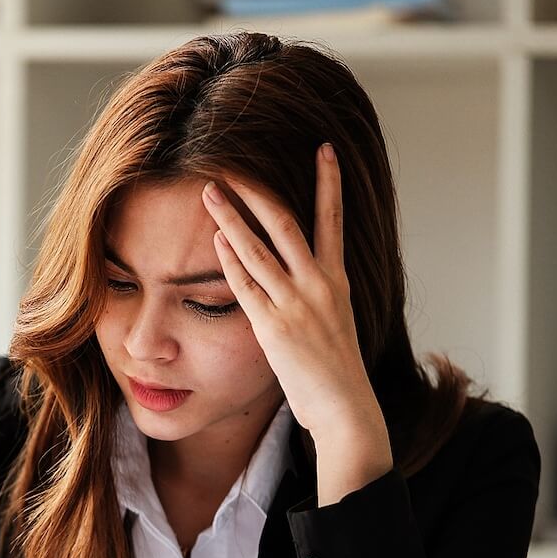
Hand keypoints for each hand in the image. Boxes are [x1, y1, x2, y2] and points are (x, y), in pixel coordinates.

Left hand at [201, 143, 392, 502]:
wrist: (346, 408)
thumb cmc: (336, 374)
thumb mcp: (333, 324)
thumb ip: (315, 298)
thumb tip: (297, 285)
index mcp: (336, 281)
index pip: (333, 220)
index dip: (329, 183)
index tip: (325, 149)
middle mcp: (319, 285)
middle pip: (287, 223)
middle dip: (259, 191)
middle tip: (235, 163)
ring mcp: (296, 304)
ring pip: (259, 248)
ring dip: (231, 217)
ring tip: (210, 191)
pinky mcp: (274, 327)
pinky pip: (247, 285)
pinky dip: (230, 260)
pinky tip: (216, 239)